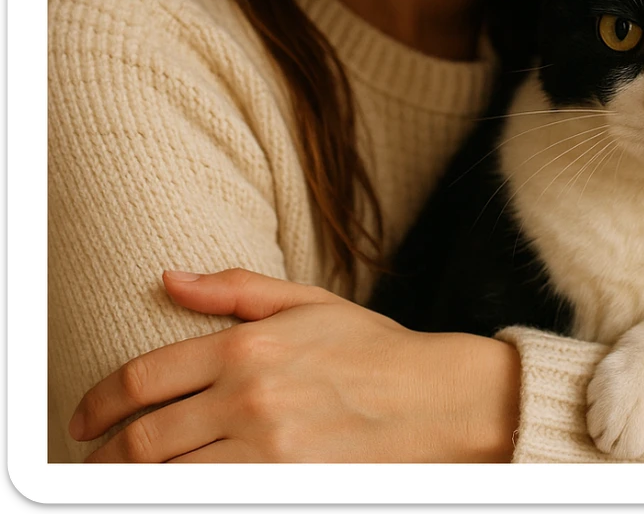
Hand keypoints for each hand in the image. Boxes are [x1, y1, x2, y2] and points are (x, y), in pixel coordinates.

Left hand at [69, 268, 520, 462]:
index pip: (145, 377)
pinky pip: (214, 498)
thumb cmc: (371, 348)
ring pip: (168, 480)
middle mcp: (251, 398)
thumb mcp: (307, 302)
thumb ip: (234, 289)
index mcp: (249, 347)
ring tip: (117, 480)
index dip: (99, 402)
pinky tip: (174, 487)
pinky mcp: (287, 488)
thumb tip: (168, 279)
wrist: (435, 399)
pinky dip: (183, 494)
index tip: (82, 419)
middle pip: (145, 440)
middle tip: (89, 461)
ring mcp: (268, 451)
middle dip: (102, 457)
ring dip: (131, 483)